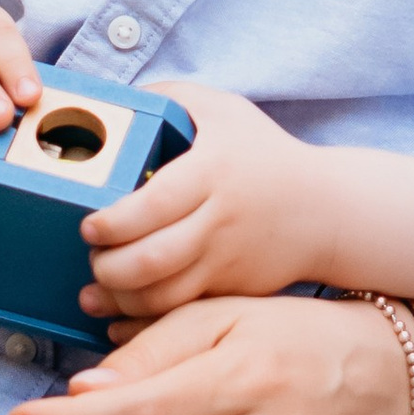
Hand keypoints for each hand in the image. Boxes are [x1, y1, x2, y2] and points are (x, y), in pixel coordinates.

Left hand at [78, 87, 313, 316]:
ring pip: (164, 296)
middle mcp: (220, 219)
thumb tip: (114, 104)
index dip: (114, 222)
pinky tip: (122, 307)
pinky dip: (146, 317)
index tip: (89, 226)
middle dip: (108, 266)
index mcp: (213, 171)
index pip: (155, 203)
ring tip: (99, 285)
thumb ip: (168, 97)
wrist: (324, 209)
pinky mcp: (231, 289)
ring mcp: (227, 260)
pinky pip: (181, 313)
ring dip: (120, 298)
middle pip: (154, 258)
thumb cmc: (264, 153)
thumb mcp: (222, 109)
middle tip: (92, 255)